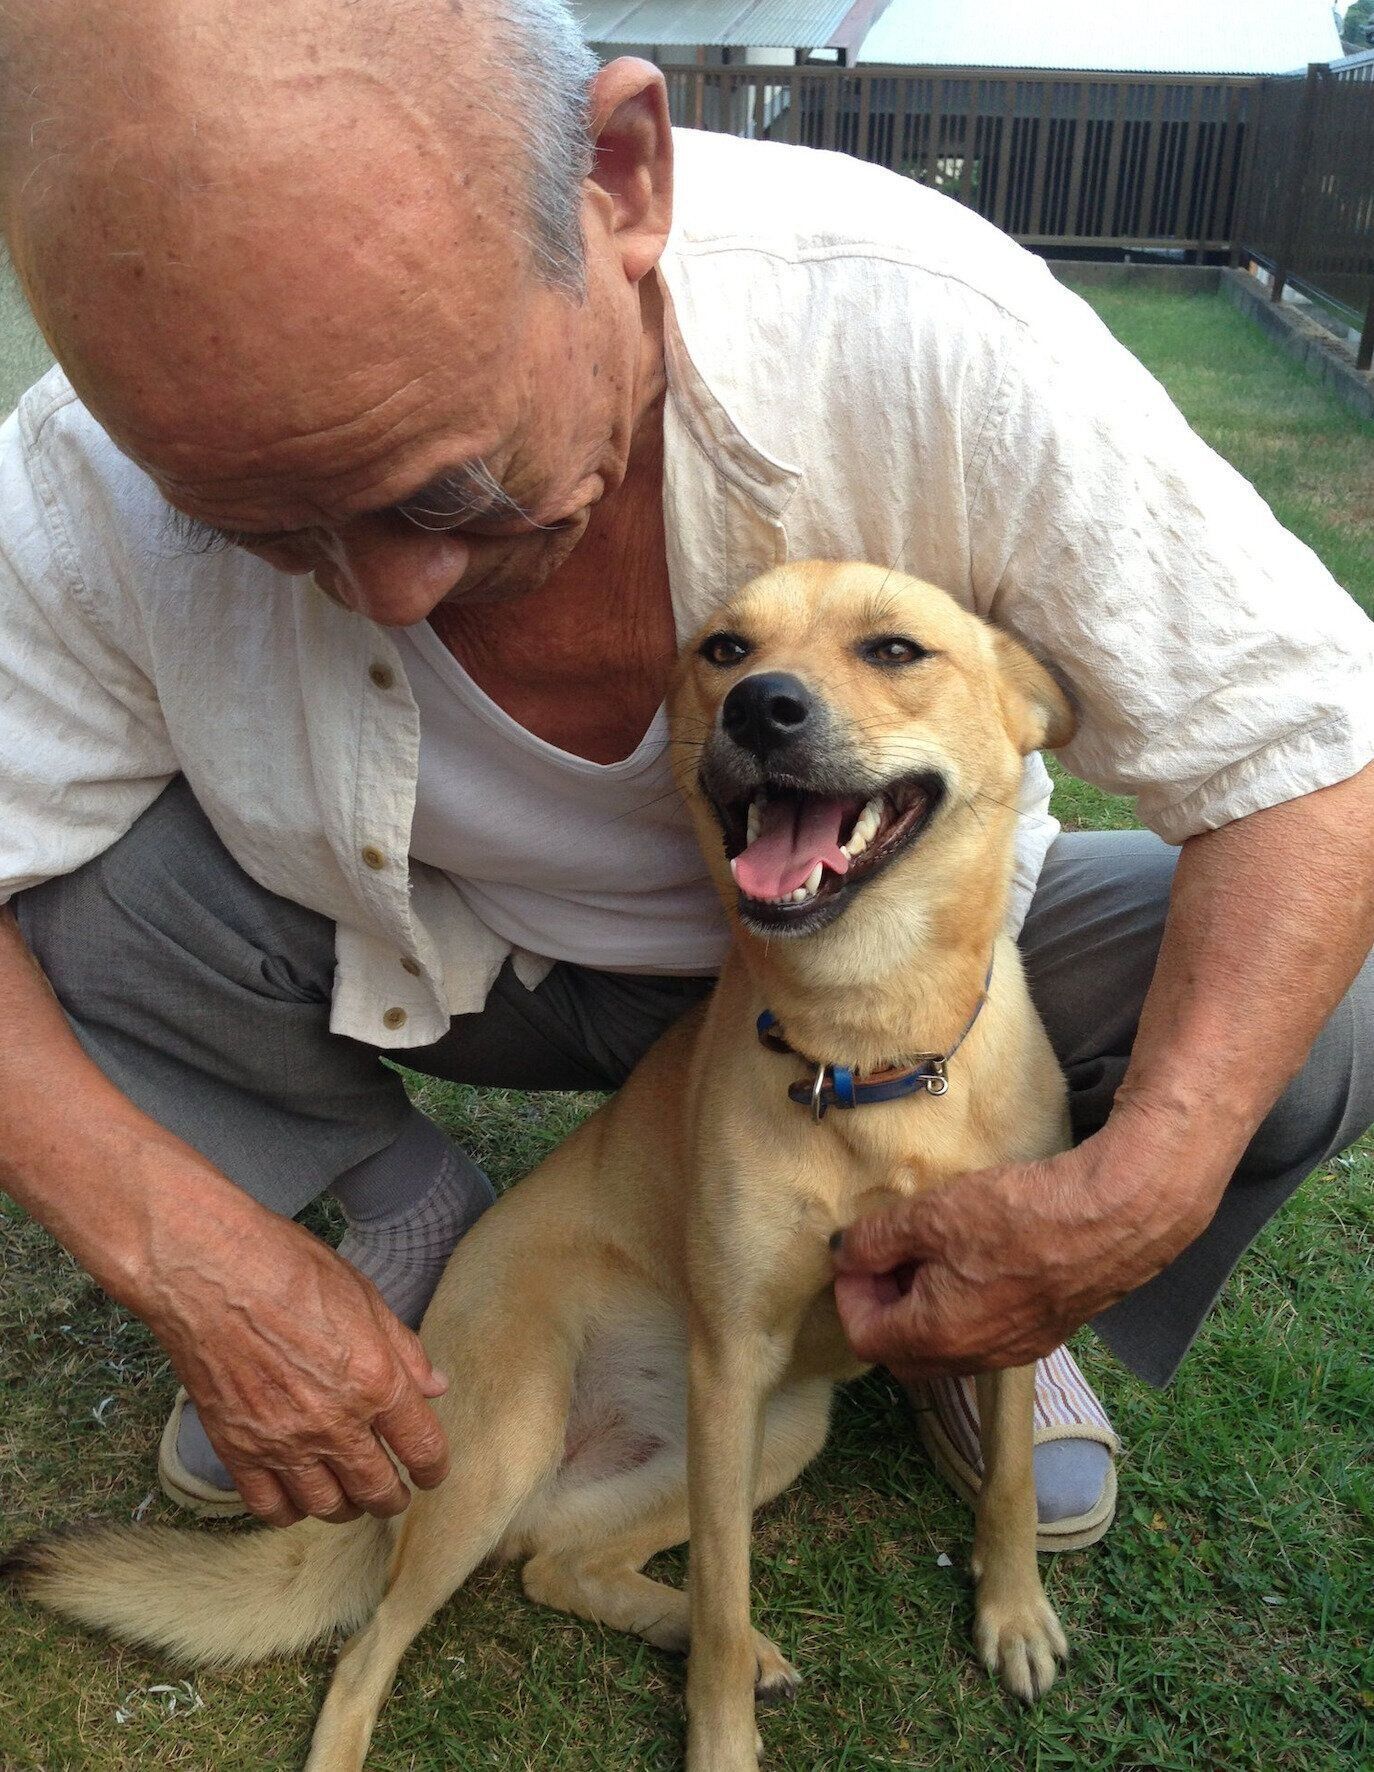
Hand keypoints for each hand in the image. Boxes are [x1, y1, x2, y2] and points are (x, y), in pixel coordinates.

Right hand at [140, 1201, 449, 1528]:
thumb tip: (435, 1386)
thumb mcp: (365, 1296)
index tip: (431, 1473)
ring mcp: (282, 1441)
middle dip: (392, 1496)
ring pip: (326, 1506)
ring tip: (350, 1496)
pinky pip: (269, 1506)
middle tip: (395, 1493)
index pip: (421, 1447)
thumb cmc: (288, 1268)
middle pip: (376, 1489)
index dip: (433, 1468)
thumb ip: (403, 1349)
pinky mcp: (236, 1450)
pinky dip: (290, 1510)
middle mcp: (333, 1422)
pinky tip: (297, 1496)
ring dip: (346, 1507)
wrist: (207, 1271)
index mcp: (375, 1380)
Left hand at [830, 1118, 1227, 1379]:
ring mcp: (1014, 1350)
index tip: (858, 1253)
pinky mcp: (1045, 1332)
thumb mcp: (930, 1215)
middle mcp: (974, 1357)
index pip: (865, 1336)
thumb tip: (844, 1254)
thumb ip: (875, 1240)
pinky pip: (985, 1332)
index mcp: (936, 1337)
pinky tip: (976, 1259)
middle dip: (885, 1305)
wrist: (1114, 1219)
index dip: (850, 1293)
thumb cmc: (1019, 1216)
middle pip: (903, 1351)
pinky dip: (964, 1305)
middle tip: (890, 1254)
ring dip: (925, 1305)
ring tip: (932, 1250)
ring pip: (946, 1343)